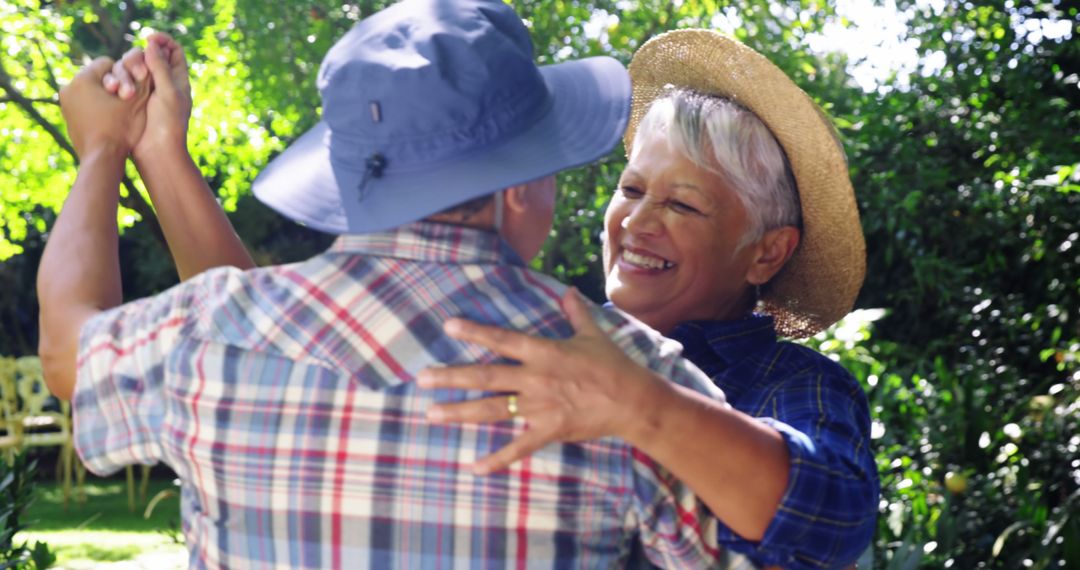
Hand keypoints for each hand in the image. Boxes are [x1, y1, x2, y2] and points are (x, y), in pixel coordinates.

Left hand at [60, 57, 149, 159]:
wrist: (102, 159)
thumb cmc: (121, 128)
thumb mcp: (138, 99)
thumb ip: (142, 77)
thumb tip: (146, 60)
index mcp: (83, 78)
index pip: (107, 63)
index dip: (125, 74)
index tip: (133, 89)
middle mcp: (68, 87)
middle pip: (98, 77)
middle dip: (115, 85)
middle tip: (129, 100)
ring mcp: (65, 103)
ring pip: (92, 91)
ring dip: (107, 97)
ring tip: (122, 111)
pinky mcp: (67, 117)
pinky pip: (85, 105)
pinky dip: (98, 109)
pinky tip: (112, 121)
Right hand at [103, 32, 191, 159]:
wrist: (156, 152)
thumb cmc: (167, 124)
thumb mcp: (168, 93)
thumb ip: (161, 67)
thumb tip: (152, 43)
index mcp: (177, 79)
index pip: (173, 50)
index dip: (163, 40)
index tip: (150, 38)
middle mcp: (160, 82)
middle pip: (147, 55)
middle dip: (139, 58)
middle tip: (140, 73)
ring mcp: (142, 90)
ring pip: (129, 67)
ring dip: (124, 72)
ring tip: (125, 91)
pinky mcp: (127, 98)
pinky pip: (117, 80)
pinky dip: (114, 80)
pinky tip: (112, 88)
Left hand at [418, 288, 660, 474]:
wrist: (634, 402)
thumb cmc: (613, 366)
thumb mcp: (593, 335)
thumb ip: (575, 314)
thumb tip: (569, 292)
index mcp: (544, 352)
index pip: (503, 339)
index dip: (475, 331)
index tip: (448, 325)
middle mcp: (535, 379)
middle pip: (486, 376)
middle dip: (452, 377)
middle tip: (422, 379)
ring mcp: (539, 407)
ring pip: (492, 409)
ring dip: (460, 412)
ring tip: (432, 413)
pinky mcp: (548, 431)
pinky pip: (518, 448)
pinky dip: (496, 459)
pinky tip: (474, 467)